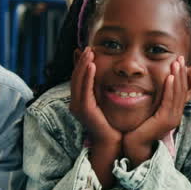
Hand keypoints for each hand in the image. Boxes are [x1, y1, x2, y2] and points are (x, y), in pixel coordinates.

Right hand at [70, 47, 120, 186]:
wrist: (114, 142)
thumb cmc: (114, 123)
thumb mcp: (109, 102)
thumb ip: (107, 89)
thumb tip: (113, 73)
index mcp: (81, 100)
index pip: (80, 78)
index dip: (83, 64)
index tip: (90, 50)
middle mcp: (76, 103)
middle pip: (76, 77)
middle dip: (82, 61)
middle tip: (89, 47)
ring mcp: (78, 107)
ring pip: (78, 81)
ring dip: (84, 65)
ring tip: (90, 52)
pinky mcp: (84, 111)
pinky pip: (84, 90)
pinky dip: (87, 77)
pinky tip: (92, 66)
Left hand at [123, 56, 189, 166]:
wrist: (133, 146)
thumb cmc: (136, 128)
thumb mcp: (147, 109)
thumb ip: (152, 99)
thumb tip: (150, 85)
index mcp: (172, 112)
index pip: (180, 90)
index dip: (180, 75)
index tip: (178, 61)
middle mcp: (176, 115)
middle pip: (182, 90)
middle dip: (181, 73)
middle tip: (179, 58)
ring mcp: (172, 118)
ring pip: (178, 94)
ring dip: (178, 77)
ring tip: (176, 63)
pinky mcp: (165, 121)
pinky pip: (169, 101)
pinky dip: (170, 88)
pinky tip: (170, 77)